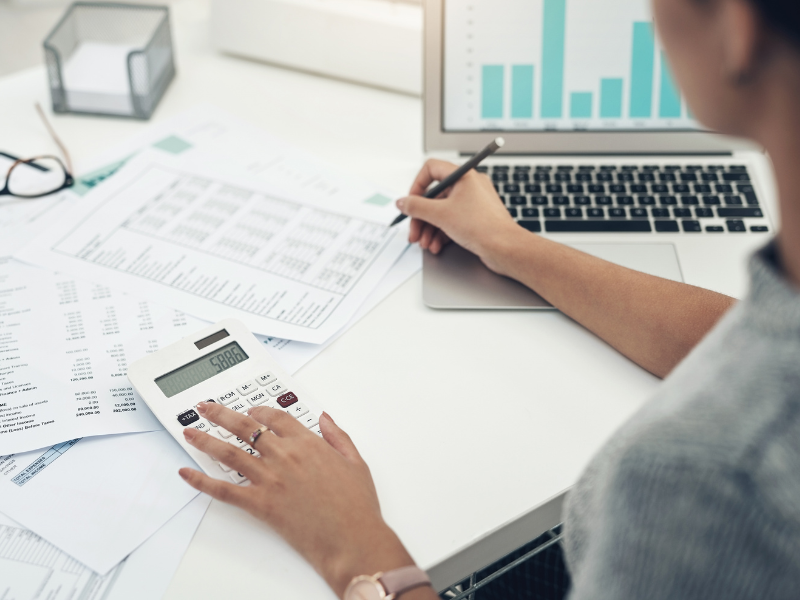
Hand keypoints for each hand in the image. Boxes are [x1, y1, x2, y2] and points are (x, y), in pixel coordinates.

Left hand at [179, 402, 415, 597]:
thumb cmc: (356, 505)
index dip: (259, 411)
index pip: (275, 418)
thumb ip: (337, 436)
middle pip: (245, 426)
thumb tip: (324, 418)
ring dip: (205, 439)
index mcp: (308, 443)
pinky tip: (188, 475)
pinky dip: (202, 482)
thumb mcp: (355, 461)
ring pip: (229, 452)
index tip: (250, 410)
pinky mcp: (260, 503)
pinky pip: (224, 490)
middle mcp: (285, 455)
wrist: (352, 538)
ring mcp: (270, 478)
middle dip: (221, 414)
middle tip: (205, 408)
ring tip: (189, 432)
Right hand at [397, 159, 519, 270]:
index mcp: (463, 176)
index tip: (411, 202)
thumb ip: (416, 207)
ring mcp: (473, 203)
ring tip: (425, 243)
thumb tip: (402, 202)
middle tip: (414, 232)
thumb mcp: (441, 215)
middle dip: (421, 217)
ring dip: (429, 229)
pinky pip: (452, 222)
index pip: (431, 169)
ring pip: (442, 212)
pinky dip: (441, 233)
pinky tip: (436, 246)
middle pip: (434, 196)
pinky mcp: (475, 219)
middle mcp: (469, 186)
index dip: (417, 186)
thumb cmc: (483, 227)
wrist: (505, 248)